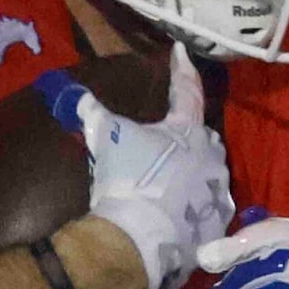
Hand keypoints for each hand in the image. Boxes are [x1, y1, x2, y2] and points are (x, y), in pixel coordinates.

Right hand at [42, 44, 233, 288]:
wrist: (140, 236)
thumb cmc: (126, 178)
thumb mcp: (105, 138)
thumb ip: (91, 112)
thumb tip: (71, 92)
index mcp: (189, 130)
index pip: (187, 91)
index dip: (182, 69)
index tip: (180, 52)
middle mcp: (212, 156)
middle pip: (202, 135)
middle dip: (190, 131)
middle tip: (173, 130)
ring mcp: (217, 190)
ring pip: (210, 169)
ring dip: (195, 166)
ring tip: (176, 170)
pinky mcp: (216, 222)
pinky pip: (208, 204)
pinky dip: (196, 201)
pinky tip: (181, 205)